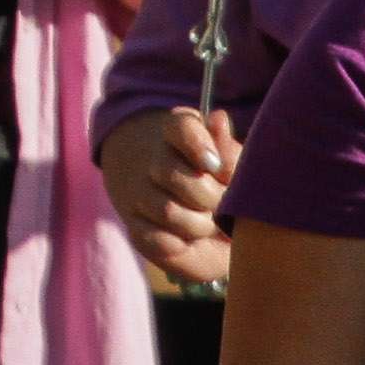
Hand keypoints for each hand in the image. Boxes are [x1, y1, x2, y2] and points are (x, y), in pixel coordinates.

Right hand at [104, 102, 240, 280]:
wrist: (195, 213)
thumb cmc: (219, 182)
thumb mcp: (230, 163)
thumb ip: (228, 150)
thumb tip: (218, 119)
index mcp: (178, 132)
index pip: (181, 127)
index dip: (198, 145)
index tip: (213, 165)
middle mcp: (152, 159)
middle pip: (174, 174)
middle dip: (209, 197)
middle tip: (223, 204)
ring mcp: (139, 193)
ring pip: (168, 211)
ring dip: (199, 225)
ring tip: (209, 223)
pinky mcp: (135, 227)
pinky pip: (157, 239)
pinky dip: (179, 244)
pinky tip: (189, 238)